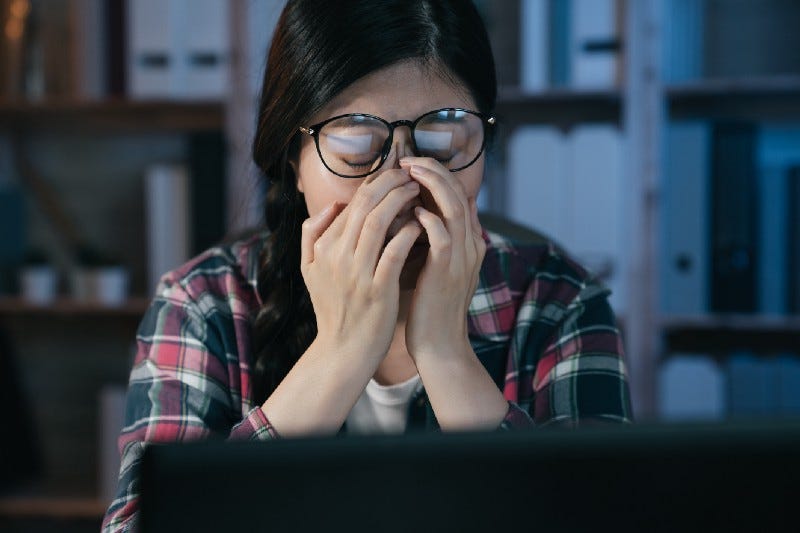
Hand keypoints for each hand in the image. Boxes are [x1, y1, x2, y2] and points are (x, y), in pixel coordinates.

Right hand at [300, 169, 422, 360]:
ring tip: (416, 191)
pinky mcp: (378, 289)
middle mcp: (336, 256)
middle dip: (389, 182)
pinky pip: (394, 250)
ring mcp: (357, 273)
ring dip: (400, 200)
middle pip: (365, 205)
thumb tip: (334, 205)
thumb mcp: (309, 270)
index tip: (395, 174)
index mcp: (323, 247)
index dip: (375, 183)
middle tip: (409, 174)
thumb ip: (312, 234)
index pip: (351, 203)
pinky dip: (408, 232)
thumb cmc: (333, 309)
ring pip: (378, 221)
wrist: (343, 351)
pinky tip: (419, 223)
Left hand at [399, 157, 485, 362]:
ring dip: (431, 184)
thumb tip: (414, 213)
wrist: (438, 345)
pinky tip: (412, 211)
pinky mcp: (447, 271)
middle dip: (434, 170)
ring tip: (409, 170)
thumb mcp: (433, 266)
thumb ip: (430, 240)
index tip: (410, 163)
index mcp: (467, 242)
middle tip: (407, 158)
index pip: (458, 194)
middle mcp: (470, 245)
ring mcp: (462, 257)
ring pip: (454, 207)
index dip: (437, 174)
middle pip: (459, 192)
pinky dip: (428, 219)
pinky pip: (442, 236)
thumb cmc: (429, 306)